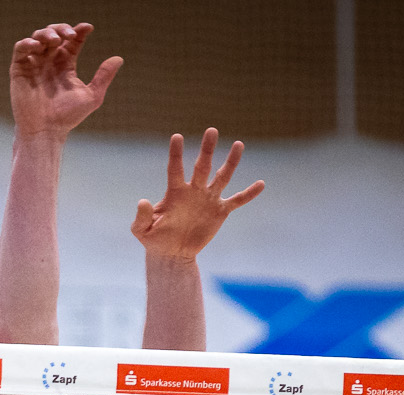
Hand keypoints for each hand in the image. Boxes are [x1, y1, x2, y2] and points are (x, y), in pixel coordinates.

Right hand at [9, 23, 121, 140]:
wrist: (46, 131)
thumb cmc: (67, 118)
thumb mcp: (92, 96)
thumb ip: (103, 77)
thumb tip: (119, 58)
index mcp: (66, 66)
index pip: (72, 42)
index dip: (79, 32)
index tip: (88, 28)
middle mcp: (49, 63)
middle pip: (54, 34)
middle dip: (62, 29)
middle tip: (70, 35)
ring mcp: (34, 65)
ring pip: (38, 37)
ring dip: (46, 33)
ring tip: (55, 40)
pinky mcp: (19, 70)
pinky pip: (20, 49)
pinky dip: (28, 43)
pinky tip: (38, 46)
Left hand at [130, 129, 263, 261]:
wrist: (172, 254)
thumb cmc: (154, 239)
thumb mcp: (142, 230)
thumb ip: (142, 217)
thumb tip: (142, 201)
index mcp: (175, 192)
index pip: (175, 169)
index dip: (176, 154)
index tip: (177, 137)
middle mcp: (194, 190)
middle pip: (202, 166)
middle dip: (207, 149)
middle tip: (211, 130)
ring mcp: (208, 199)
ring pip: (222, 177)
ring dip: (231, 162)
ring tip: (238, 144)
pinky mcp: (220, 211)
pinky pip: (237, 200)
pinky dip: (249, 194)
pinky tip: (261, 184)